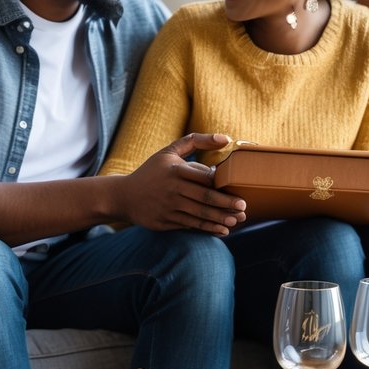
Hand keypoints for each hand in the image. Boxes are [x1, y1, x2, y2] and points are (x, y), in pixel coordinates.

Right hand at [120, 133, 246, 235]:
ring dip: (220, 218)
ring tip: (237, 220)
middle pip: (205, 197)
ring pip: (200, 214)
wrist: (124, 196)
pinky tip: (222, 229)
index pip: (203, 176)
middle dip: (226, 203)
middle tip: (243, 206)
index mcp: (175, 169)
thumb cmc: (153, 171)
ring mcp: (168, 206)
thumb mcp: (169, 151)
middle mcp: (172, 188)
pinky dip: (208, 228)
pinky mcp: (165, 221)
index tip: (239, 188)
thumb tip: (226, 138)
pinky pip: (191, 225)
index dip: (221, 184)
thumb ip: (196, 141)